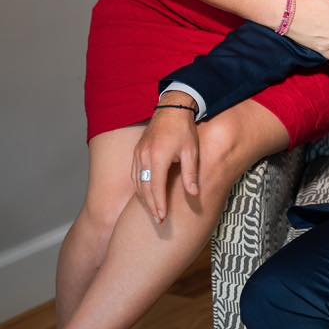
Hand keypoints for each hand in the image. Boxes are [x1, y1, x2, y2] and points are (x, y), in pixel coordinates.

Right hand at [132, 107, 199, 222]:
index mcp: (158, 157)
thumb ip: (190, 174)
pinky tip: (146, 195)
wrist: (172, 108)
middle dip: (150, 205)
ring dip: (144, 198)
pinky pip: (135, 174)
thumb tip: (194, 194)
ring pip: (137, 182)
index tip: (162, 217)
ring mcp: (138, 154)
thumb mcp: (191, 151)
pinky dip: (140, 187)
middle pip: (144, 188)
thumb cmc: (184, 129)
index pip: (156, 187)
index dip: (159, 204)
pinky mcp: (137, 151)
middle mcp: (144, 157)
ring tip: (152, 211)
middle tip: (158, 220)